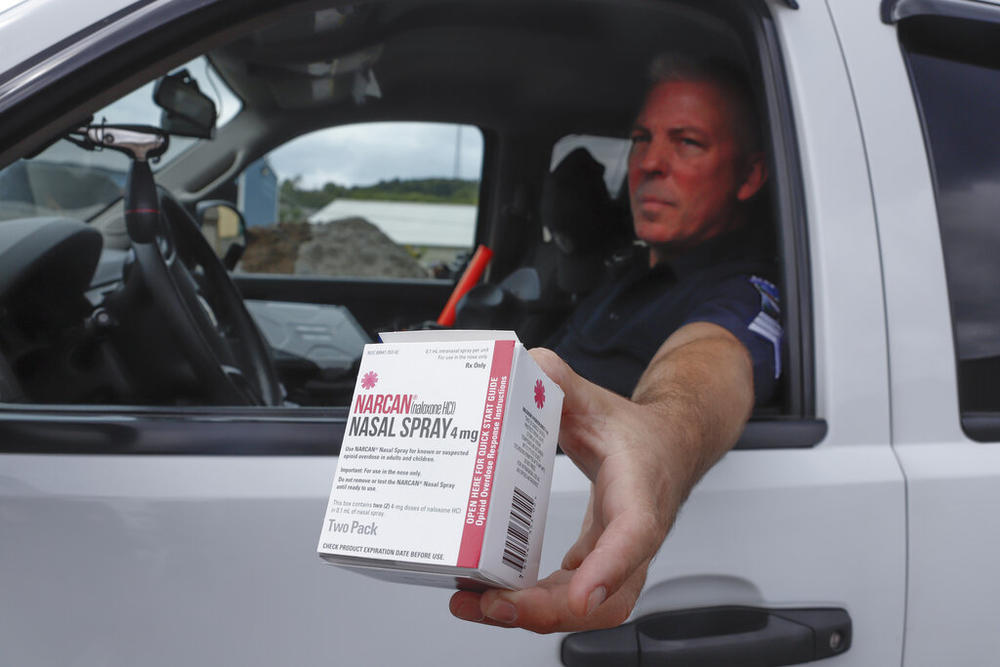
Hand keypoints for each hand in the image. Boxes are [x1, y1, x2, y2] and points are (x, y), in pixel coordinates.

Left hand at [449, 347, 686, 632]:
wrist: (669, 448)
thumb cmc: (639, 434)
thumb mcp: (597, 400)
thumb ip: (559, 379)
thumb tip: (526, 362)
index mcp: (639, 489)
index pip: (633, 534)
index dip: (608, 568)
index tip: (581, 595)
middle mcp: (633, 535)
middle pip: (607, 595)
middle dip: (548, 610)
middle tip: (494, 604)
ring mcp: (617, 557)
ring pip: (587, 608)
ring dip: (532, 616)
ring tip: (476, 604)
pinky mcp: (597, 565)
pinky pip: (569, 598)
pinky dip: (532, 605)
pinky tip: (489, 597)